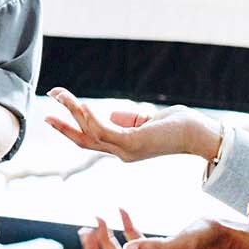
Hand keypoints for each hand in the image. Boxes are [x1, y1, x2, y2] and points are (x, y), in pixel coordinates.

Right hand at [44, 89, 222, 163]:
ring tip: (59, 95)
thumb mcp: (147, 119)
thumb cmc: (178, 124)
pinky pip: (104, 131)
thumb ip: (128, 118)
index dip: (71, 127)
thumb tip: (110, 114)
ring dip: (73, 112)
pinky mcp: (132, 144)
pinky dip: (90, 118)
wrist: (199, 133)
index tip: (54, 113)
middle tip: (49, 99)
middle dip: (62, 121)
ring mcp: (125, 151)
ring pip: (90, 133)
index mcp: (123, 149)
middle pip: (83, 138)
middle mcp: (121, 153)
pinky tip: (80, 104)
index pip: (90, 139)